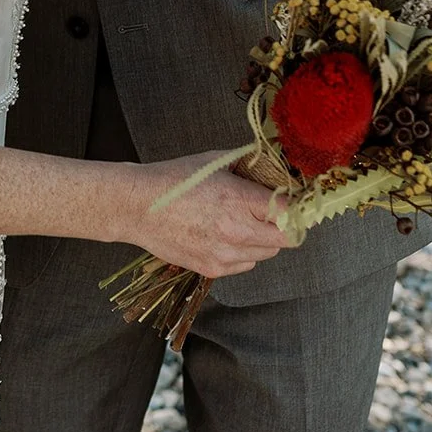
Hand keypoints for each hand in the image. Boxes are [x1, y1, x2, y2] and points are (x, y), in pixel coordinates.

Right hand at [123, 152, 290, 278]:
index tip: (293, 202)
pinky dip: (244, 253)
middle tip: (271, 212)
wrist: (137, 207)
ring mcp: (224, 255)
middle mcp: (236, 233)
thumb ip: (249, 166)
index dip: (295, 207)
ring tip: (241, 222)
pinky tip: (226, 235)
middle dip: (282, 225)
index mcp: (238, 201)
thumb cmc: (172, 180)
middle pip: (285, 240)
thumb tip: (275, 169)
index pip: (290, 214)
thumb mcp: (215, 161)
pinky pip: (246, 265)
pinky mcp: (213, 269)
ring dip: (263, 239)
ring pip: (267, 254)